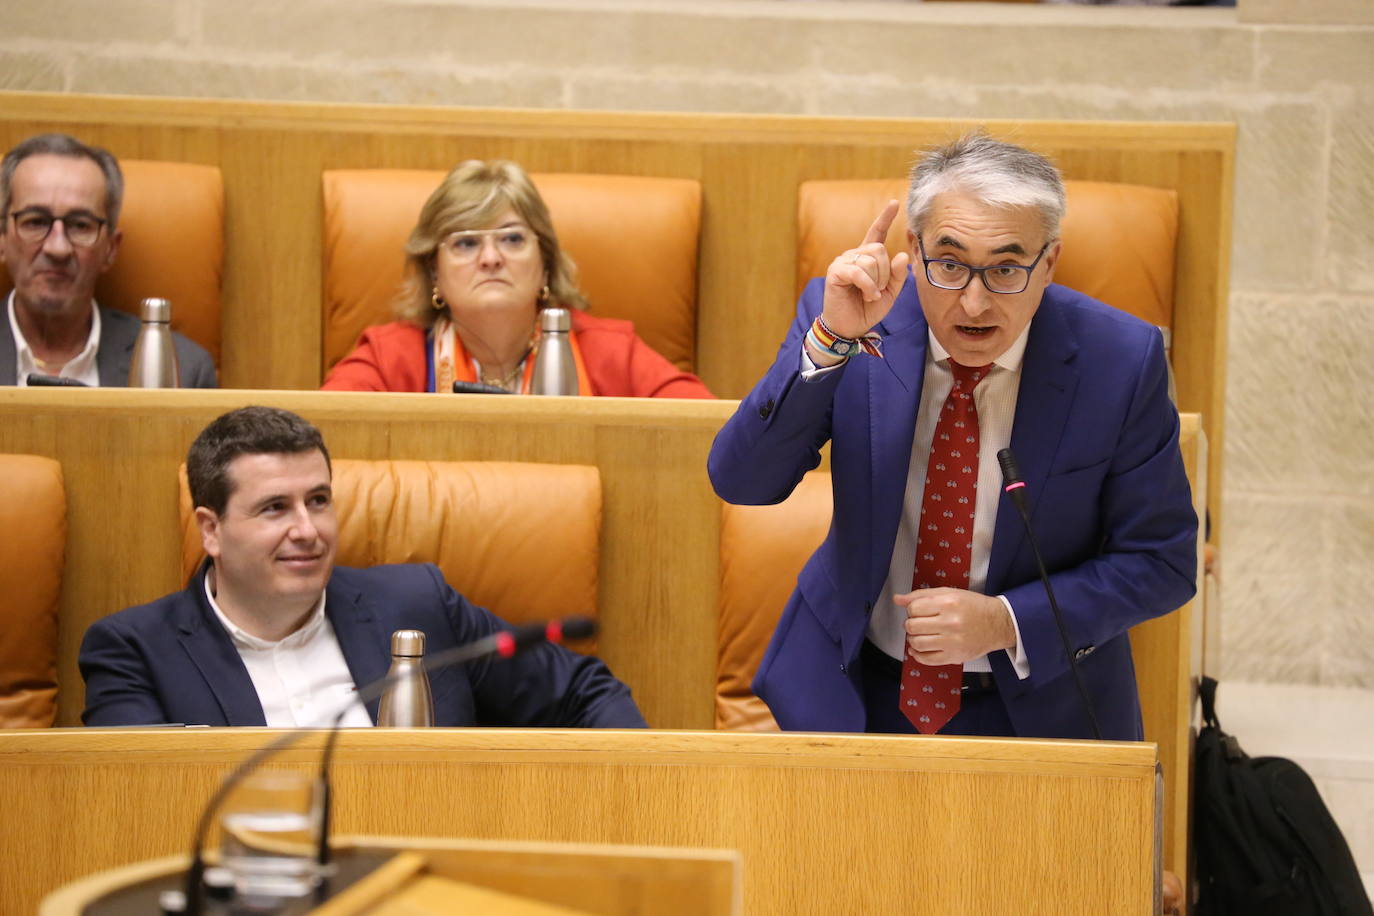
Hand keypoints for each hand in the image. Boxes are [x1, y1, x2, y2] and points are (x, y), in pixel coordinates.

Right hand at [818, 200, 910, 342]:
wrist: (850, 327)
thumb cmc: (867, 309)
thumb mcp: (890, 293)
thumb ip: (897, 275)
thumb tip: (902, 255)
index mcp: (867, 258)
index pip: (877, 233)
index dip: (885, 218)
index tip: (895, 203)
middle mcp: (854, 255)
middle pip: (879, 249)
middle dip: (885, 273)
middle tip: (878, 289)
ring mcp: (843, 262)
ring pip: (870, 260)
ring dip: (876, 282)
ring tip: (870, 295)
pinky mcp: (835, 272)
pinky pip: (858, 271)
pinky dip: (868, 286)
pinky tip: (868, 296)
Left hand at [897, 587, 1014, 665]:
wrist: (997, 623)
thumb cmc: (973, 606)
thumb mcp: (949, 593)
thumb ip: (921, 595)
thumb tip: (898, 599)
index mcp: (948, 603)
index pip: (913, 608)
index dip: (912, 610)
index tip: (918, 611)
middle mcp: (950, 623)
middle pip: (912, 626)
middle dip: (911, 625)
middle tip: (918, 624)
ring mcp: (952, 642)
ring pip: (917, 643)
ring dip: (913, 640)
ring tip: (920, 635)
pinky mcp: (955, 656)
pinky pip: (927, 659)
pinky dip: (918, 655)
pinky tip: (919, 649)